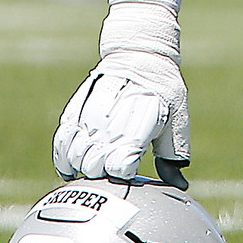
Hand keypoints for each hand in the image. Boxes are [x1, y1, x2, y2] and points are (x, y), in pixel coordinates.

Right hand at [52, 49, 189, 185]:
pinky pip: (62, 140)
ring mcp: (90, 117)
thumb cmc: (163, 92)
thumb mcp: (176, 121)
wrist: (139, 56)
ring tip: (93, 166)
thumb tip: (180, 186)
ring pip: (75, 155)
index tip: (129, 170)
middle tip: (111, 169)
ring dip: (82, 167)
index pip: (120, 166)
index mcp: (138, 127)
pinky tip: (69, 167)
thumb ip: (172, 157)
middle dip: (101, 173)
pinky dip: (63, 158)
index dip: (123, 174)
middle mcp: (110, 124)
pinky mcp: (76, 110)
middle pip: (94, 166)